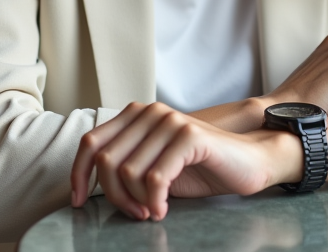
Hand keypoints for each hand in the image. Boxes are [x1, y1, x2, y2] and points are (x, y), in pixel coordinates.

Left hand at [70, 102, 300, 220]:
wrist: (249, 163)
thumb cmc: (200, 168)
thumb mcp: (154, 166)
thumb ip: (125, 164)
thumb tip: (88, 184)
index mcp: (137, 115)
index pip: (91, 142)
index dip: (78, 174)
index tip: (79, 201)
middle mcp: (150, 112)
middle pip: (106, 161)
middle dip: (114, 197)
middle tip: (135, 214)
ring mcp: (169, 121)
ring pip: (127, 171)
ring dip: (136, 202)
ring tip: (152, 211)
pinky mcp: (189, 136)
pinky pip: (154, 177)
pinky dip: (154, 201)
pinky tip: (162, 210)